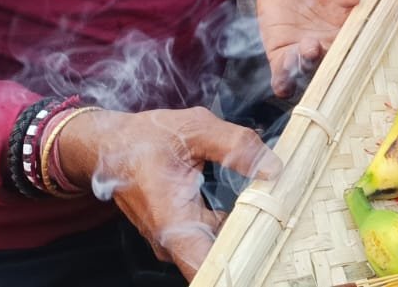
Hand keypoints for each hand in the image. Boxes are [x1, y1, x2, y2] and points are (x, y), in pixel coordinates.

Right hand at [56, 106, 280, 278]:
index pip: (207, 268)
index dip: (240, 267)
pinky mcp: (180, 234)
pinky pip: (212, 239)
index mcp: (172, 221)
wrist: (109, 147)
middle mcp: (172, 241)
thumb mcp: (194, 128)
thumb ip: (236, 145)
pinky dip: (235, 225)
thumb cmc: (145, 138)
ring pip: (219, 249)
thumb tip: (274, 169)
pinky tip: (258, 205)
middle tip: (289, 220)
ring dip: (248, 233)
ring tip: (279, 209)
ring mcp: (175, 241)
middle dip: (256, 244)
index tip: (271, 253)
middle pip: (221, 259)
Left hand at [256, 0, 361, 97]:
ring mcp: (306, 53)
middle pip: (335, 66)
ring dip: (308, 69)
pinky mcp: (282, 54)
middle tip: (330, 44)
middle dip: (332, 63)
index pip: (357, 46)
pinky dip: (283, 83)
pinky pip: (283, 76)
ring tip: (309, 49)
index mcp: (350, 28)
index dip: (357, 50)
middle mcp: (330, 46)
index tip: (356, 44)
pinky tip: (283, 82)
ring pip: (309, 72)